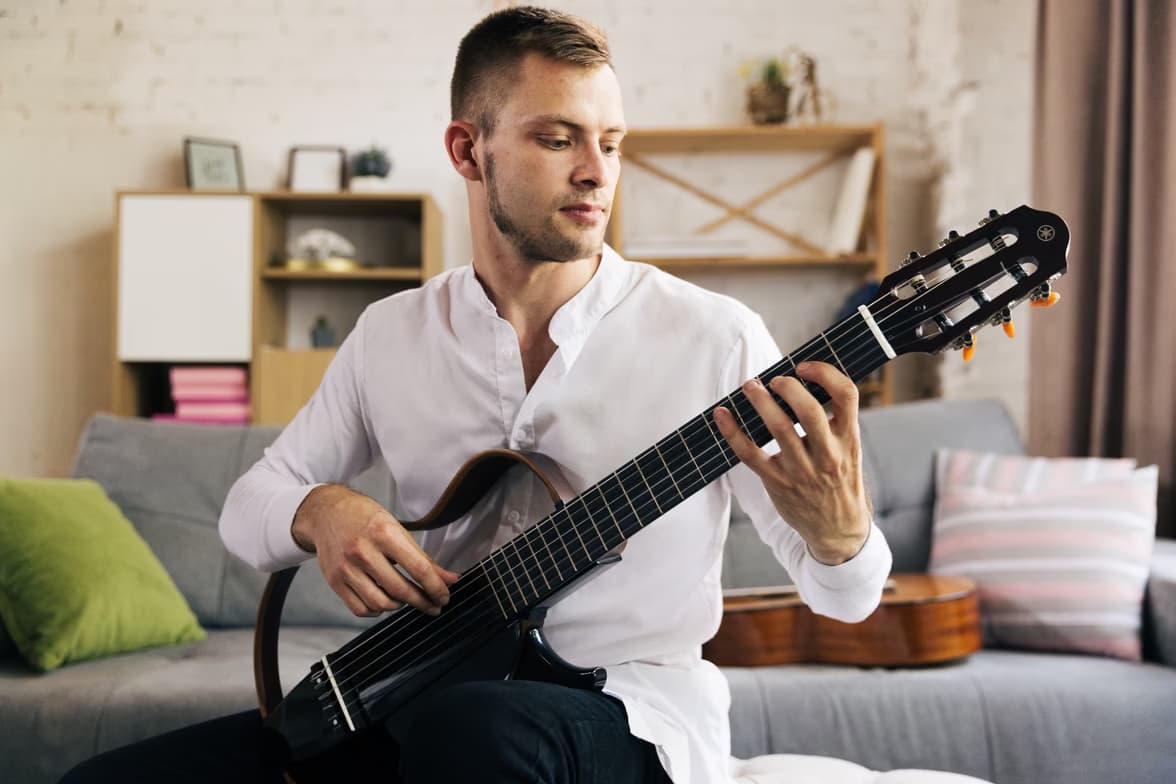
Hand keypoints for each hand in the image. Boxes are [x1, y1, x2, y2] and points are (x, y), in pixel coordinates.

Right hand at [291, 485, 459, 616]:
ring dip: (400, 606)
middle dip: (422, 602)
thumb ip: (423, 557)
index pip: (417, 567)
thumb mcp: (397, 528)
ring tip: (407, 599)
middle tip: (434, 606)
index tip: (444, 596)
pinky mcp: (335, 581)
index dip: (435, 587)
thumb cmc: (365, 518)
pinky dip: (377, 610)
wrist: (326, 513)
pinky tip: (384, 601)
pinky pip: (360, 608)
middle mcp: (363, 551)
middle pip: (400, 589)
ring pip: (380, 603)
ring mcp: (346, 568)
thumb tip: (449, 579)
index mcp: (383, 533)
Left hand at [713, 361, 870, 564]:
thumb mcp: (850, 451)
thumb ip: (833, 423)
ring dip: (760, 401)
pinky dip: (732, 432)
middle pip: (809, 411)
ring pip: (779, 428)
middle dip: (787, 386)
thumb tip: (802, 384)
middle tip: (773, 379)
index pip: (846, 395)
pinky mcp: (778, 483)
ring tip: (750, 386)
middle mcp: (828, 455)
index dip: (825, 373)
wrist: (839, 531)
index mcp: (850, 440)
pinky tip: (721, 415)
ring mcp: (802, 471)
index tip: (804, 366)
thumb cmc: (840, 483)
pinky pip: (750, 454)